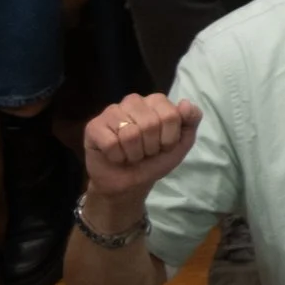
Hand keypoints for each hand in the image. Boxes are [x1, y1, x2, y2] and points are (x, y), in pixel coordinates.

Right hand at [82, 94, 203, 201]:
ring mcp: (112, 112)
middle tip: (145, 152)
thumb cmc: (155, 159)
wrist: (129, 183)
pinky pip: (111, 143)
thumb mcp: (181, 143)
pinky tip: (115, 156)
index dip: (169, 138)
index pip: (171, 115)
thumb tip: (184, 103)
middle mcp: (133, 101)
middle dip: (151, 147)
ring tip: (131, 154)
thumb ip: (191, 120)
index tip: (163, 145)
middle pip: (150, 124)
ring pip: (130, 134)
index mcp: (156, 101)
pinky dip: (117, 156)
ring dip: (134, 153)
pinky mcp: (93, 127)